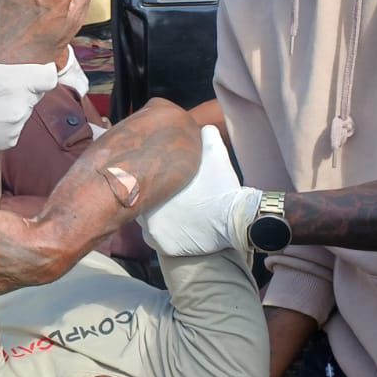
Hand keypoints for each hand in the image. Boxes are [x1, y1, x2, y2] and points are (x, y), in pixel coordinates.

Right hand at [0, 20, 56, 176]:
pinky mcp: (6, 142)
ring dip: (11, 104)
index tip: (34, 67)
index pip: (50, 76)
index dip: (43, 70)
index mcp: (18, 80)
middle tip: (1, 81)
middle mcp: (22, 105)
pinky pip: (11, 129)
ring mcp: (15, 126)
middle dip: (24, 86)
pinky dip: (1, 123)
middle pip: (35, 93)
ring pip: (23, 111)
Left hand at [139, 125, 259, 257]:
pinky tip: (181, 231)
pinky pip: (160, 242)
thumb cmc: (221, 187)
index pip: (142, 185)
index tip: (167, 186)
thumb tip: (203, 127)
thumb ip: (206, 138)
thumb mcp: (215, 156)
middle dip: (155, 203)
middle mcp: (146, 213)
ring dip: (160, 221)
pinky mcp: (164, 248)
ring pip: (150, 226)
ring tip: (178, 217)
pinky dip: (168, 238)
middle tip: (174, 202)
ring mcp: (154, 234)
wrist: (234, 219)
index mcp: (152, 188)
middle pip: (144, 206)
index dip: (154, 184)